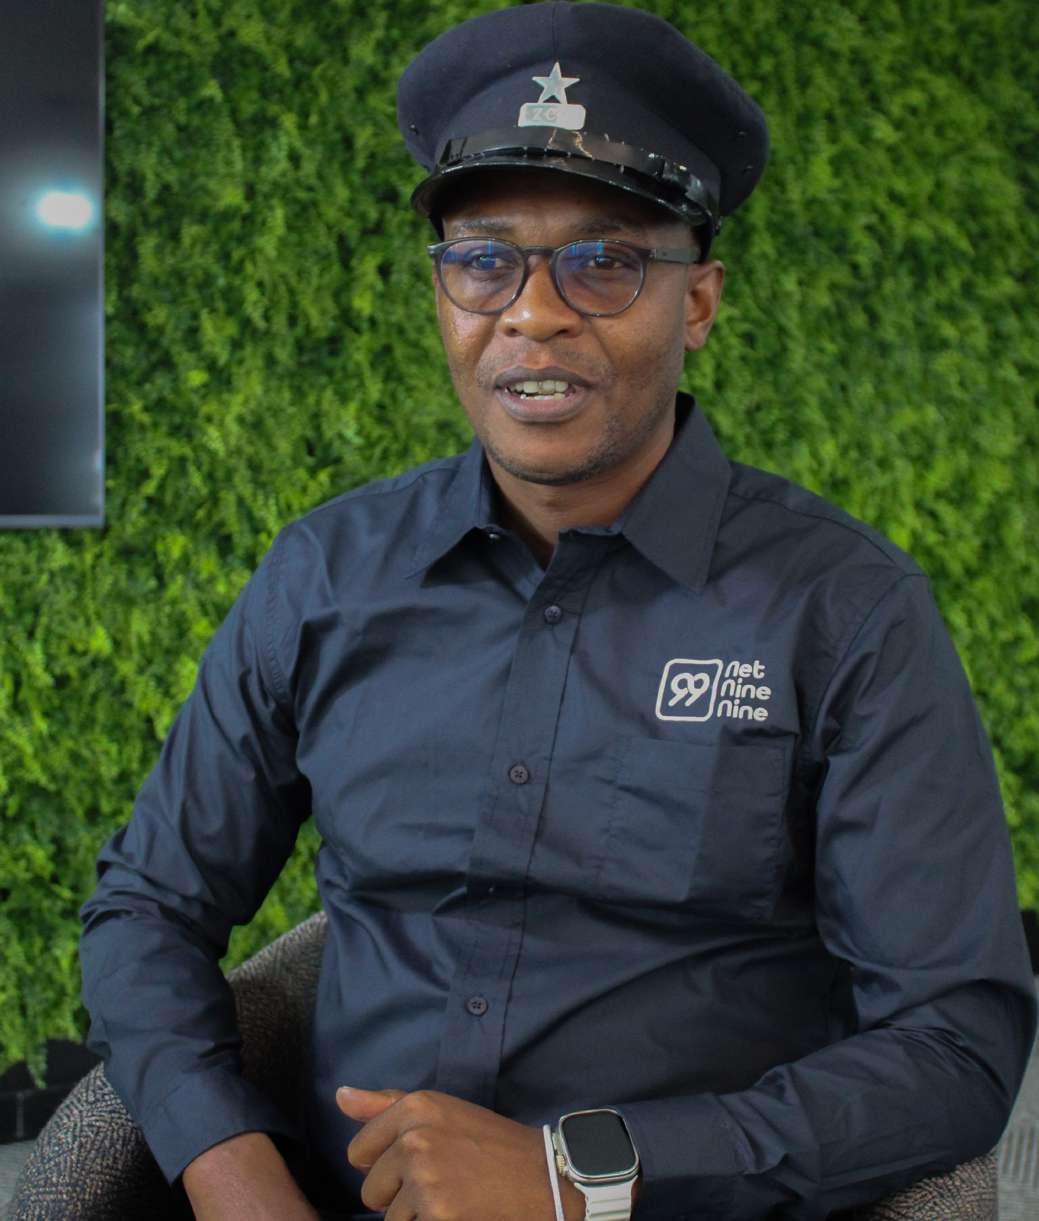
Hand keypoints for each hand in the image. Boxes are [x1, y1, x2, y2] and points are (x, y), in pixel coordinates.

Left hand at [336, 1085, 584, 1219]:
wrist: (544, 1179)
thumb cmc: (490, 1145)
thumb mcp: (441, 1112)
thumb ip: (385, 1105)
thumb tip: (340, 1096)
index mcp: (415, 1107)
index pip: (358, 1152)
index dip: (385, 1165)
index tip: (420, 1164)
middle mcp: (415, 1138)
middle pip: (370, 1190)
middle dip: (399, 1196)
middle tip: (443, 1185)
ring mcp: (425, 1180)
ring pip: (390, 1218)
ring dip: (416, 1218)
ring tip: (454, 1201)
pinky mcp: (437, 1216)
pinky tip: (459, 1216)